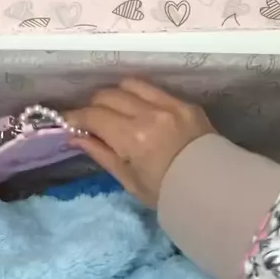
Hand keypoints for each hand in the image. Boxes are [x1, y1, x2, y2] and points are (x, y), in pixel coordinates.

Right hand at [65, 79, 213, 207]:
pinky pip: (153, 89)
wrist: (212, 190)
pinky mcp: (184, 103)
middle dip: (92, 105)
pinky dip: (138, 95)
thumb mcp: (129, 180)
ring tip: (112, 109)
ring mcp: (169, 105)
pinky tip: (136, 108)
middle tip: (89, 119)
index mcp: (133, 138)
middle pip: (107, 95)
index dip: (75, 117)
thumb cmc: (166, 193)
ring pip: (129, 85)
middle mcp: (149, 114)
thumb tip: (75, 136)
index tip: (67, 122)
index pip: (93, 116)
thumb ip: (101, 153)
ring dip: (114, 95)